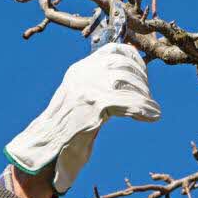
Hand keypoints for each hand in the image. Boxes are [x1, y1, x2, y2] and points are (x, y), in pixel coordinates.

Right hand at [6, 43, 159, 193]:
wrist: (45, 147)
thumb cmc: (68, 129)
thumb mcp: (83, 99)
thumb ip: (101, 87)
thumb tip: (129, 78)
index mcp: (80, 71)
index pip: (111, 50)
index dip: (133, 57)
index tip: (144, 72)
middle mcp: (83, 74)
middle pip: (122, 62)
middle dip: (141, 77)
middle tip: (147, 95)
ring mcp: (87, 88)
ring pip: (126, 79)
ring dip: (143, 93)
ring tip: (150, 107)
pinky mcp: (94, 105)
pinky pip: (128, 101)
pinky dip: (145, 108)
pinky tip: (153, 115)